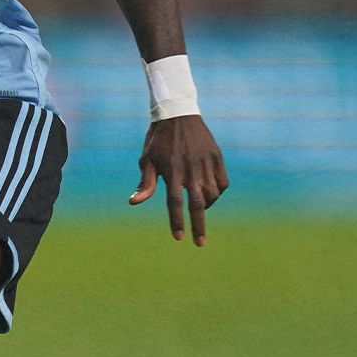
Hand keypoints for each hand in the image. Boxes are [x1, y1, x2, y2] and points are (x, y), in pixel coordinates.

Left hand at [130, 115, 228, 245]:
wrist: (177, 113)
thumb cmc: (158, 139)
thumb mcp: (147, 159)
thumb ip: (145, 183)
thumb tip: (133, 203)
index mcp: (172, 172)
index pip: (175, 204)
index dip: (177, 222)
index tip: (179, 238)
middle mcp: (191, 170)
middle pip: (197, 204)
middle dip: (199, 226)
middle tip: (199, 243)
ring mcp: (206, 163)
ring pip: (212, 194)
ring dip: (206, 206)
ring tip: (199, 210)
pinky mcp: (217, 157)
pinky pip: (222, 182)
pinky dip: (218, 192)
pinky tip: (210, 195)